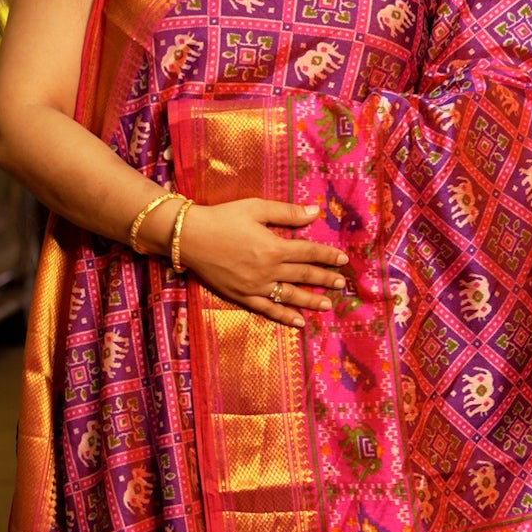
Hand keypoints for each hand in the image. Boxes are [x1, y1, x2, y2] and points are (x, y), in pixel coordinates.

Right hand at [176, 199, 347, 328]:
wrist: (189, 238)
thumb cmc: (223, 218)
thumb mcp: (256, 208)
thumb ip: (287, 213)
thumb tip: (315, 212)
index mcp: (274, 247)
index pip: (309, 252)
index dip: (327, 256)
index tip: (343, 260)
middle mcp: (268, 270)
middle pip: (303, 276)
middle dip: (324, 279)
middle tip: (341, 284)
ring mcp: (256, 286)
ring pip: (290, 296)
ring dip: (311, 301)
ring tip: (328, 305)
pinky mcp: (242, 297)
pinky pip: (268, 310)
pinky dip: (284, 317)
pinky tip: (299, 322)